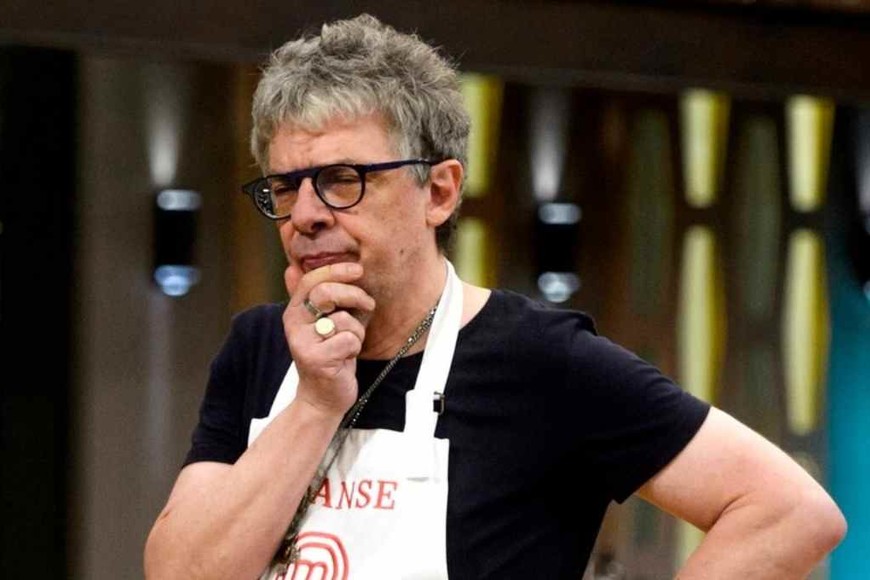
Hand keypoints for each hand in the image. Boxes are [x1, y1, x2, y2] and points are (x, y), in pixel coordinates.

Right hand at [283, 262, 375, 416]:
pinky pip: (349, 340)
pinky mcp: (317, 360)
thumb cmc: (330, 355)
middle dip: (355, 295)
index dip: (336, 270)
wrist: (322, 398)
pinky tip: (347, 358)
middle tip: (368, 304)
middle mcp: (293, 324)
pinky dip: (356, 347)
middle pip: (326, 293)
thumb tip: (293, 268)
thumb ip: (319, 297)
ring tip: (350, 343)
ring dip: (357, 330)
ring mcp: (303, 343)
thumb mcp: (324, 322)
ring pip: (343, 319)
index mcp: (295, 311)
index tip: (358, 270)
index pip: (311, 280)